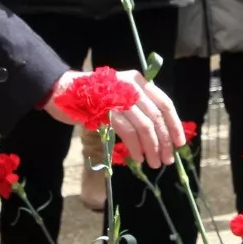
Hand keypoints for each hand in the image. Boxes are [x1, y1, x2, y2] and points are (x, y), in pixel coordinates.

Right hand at [43, 70, 183, 168]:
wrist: (63, 92)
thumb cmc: (92, 98)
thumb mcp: (120, 95)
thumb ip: (139, 108)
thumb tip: (162, 135)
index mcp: (138, 80)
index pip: (164, 103)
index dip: (175, 125)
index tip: (179, 143)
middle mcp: (131, 86)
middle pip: (157, 117)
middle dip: (165, 141)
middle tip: (167, 159)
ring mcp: (119, 98)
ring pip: (145, 127)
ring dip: (152, 148)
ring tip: (153, 163)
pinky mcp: (107, 111)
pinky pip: (129, 133)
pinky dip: (136, 148)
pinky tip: (138, 157)